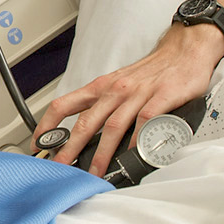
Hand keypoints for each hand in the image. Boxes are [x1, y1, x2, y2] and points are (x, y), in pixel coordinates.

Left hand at [33, 22, 223, 174]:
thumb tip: (86, 135)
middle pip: (86, 121)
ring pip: (113, 126)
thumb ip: (105, 106)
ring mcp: (138, 94)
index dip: (47, 124)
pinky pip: (145, 121)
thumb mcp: (120, 84)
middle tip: (59, 167)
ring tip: (95, 172)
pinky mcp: (161, 98)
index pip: (64, 104)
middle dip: (69, 147)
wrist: (185, 50)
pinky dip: (137, 140)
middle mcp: (115, 90)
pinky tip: (132, 155)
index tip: (38, 143)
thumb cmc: (153, 71)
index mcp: (101, 87)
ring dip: (101, 152)